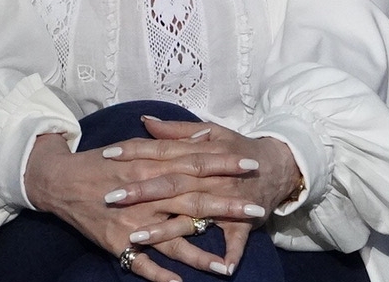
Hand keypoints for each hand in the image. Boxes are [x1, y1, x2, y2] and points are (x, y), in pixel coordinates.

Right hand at [22, 131, 254, 281]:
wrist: (59, 181)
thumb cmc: (103, 162)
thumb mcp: (137, 144)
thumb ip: (172, 142)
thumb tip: (206, 135)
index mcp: (152, 165)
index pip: (196, 163)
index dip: (225, 163)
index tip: (253, 164)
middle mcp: (146, 194)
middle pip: (192, 200)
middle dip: (226, 206)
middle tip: (256, 209)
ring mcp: (132, 221)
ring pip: (171, 239)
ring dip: (198, 254)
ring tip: (224, 265)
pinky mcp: (117, 243)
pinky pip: (141, 262)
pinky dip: (159, 275)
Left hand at [106, 115, 304, 276]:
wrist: (280, 163)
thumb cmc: (239, 148)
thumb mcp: (211, 132)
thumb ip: (177, 131)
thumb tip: (146, 121)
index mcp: (202, 153)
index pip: (163, 152)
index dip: (136, 153)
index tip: (108, 156)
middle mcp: (212, 176)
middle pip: (173, 183)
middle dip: (142, 192)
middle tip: (111, 197)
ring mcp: (228, 199)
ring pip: (194, 214)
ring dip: (166, 229)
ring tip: (135, 238)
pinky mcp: (244, 220)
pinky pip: (236, 238)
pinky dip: (231, 252)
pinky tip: (219, 268)